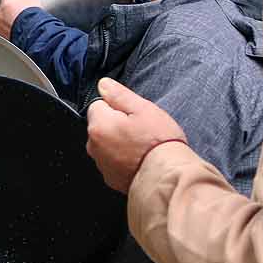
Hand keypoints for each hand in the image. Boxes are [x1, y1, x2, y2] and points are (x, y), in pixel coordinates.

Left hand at [0, 0, 39, 39]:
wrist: (32, 34)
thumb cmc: (32, 16)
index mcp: (6, 1)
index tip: (25, 4)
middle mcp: (0, 13)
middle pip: (6, 8)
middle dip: (14, 10)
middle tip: (25, 15)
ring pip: (4, 20)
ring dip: (11, 21)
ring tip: (23, 25)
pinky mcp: (2, 36)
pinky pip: (5, 32)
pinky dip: (10, 31)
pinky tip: (19, 33)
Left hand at [85, 78, 188, 192]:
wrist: (168, 177)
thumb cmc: (158, 142)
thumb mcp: (143, 109)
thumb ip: (119, 95)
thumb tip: (103, 85)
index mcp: (99, 125)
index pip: (98, 105)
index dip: (117, 107)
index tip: (132, 115)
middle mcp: (94, 146)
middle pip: (101, 125)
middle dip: (116, 125)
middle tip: (140, 131)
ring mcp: (101, 164)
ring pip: (106, 144)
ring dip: (119, 143)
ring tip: (142, 147)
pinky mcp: (110, 178)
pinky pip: (113, 161)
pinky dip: (122, 159)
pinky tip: (140, 160)